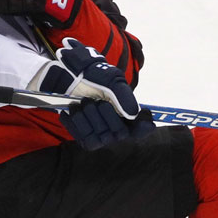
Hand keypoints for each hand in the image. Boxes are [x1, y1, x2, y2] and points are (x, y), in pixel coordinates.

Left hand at [33, 37, 148, 149]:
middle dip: (106, 113)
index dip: (144, 127)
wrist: (73, 79)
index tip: (144, 119)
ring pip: (99, 137)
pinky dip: (75, 121)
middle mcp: (118, 129)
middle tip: (97, 100)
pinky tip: (74, 109)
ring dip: (88, 115)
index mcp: (130, 115)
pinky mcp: (86, 139)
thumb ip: (124, 96)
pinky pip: (83, 137)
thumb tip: (133, 114)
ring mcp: (102, 137)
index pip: (142, 129)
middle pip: (119, 134)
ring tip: (83, 102)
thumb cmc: (97, 79)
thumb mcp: (113, 81)